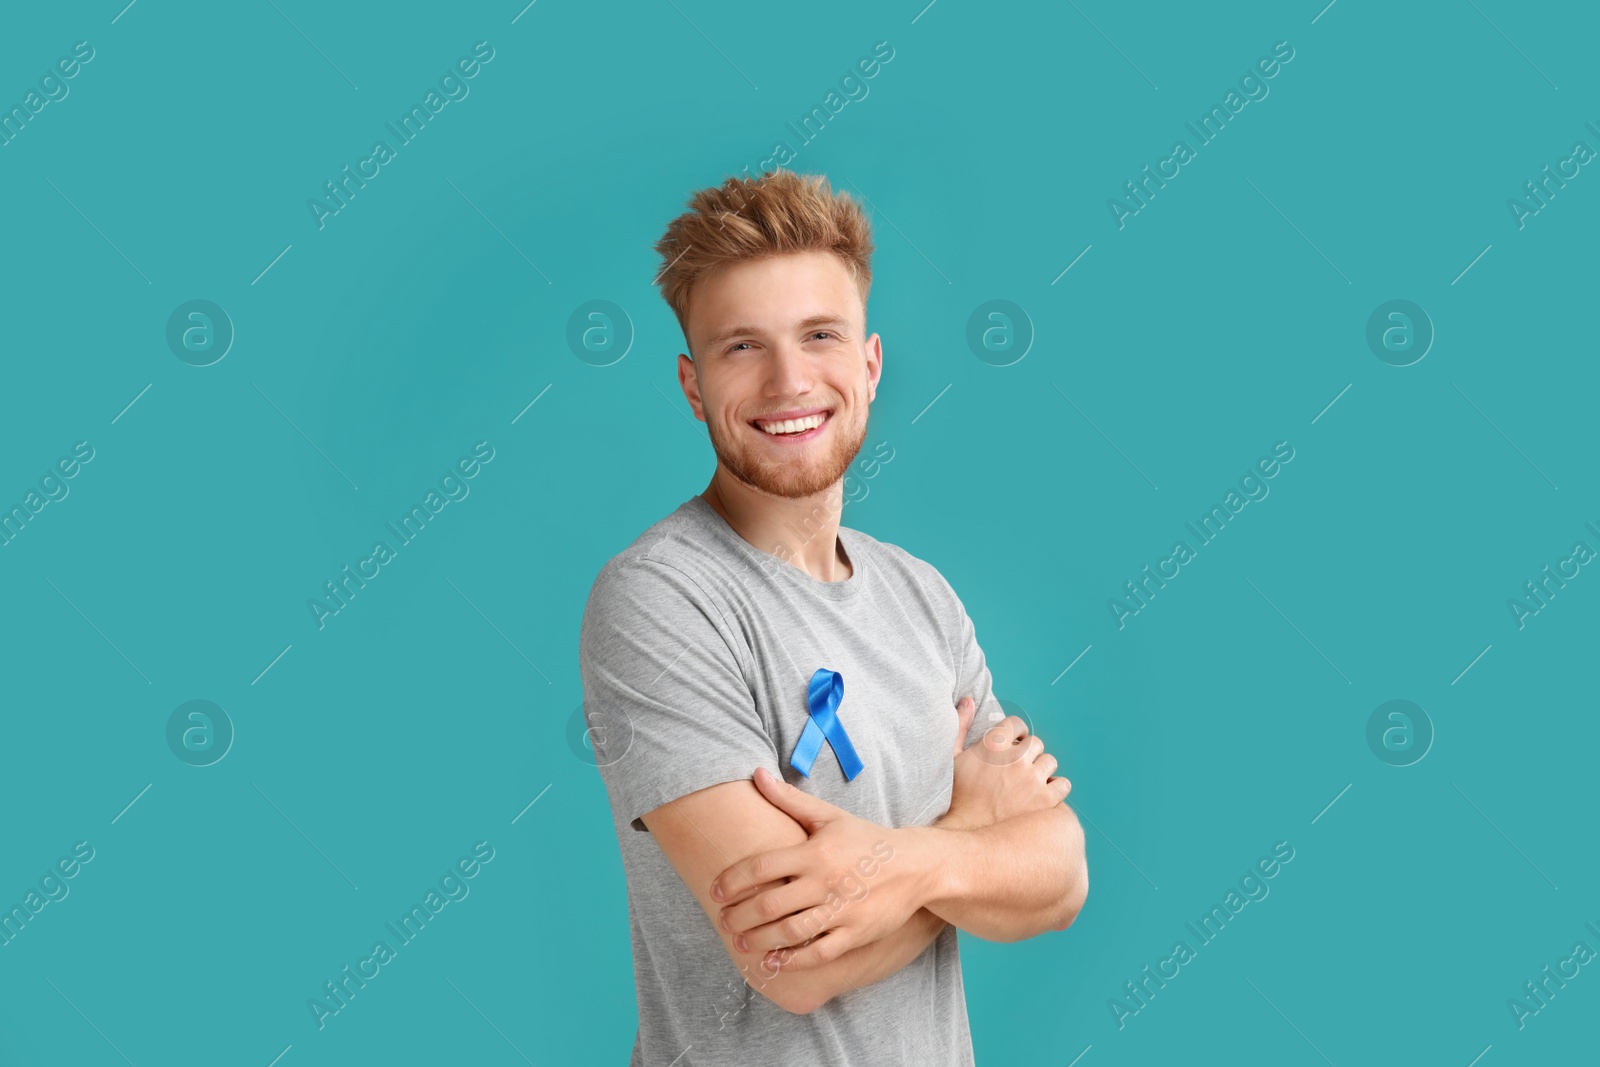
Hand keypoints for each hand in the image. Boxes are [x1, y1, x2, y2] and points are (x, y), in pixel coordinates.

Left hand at [708, 767, 927, 973]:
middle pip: (769, 905)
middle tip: (723, 921)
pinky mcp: (856, 933)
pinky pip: (818, 953)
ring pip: (790, 932)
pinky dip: (792, 960)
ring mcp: (841, 910)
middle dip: (739, 916)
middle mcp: (825, 882)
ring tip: (740, 943)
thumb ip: (789, 799)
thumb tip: (756, 773)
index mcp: (814, 852)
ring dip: (759, 941)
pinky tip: (774, 961)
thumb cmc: (866, 839)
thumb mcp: (829, 815)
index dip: (732, 881)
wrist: (916, 865)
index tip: (715, 892)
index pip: (761, 867)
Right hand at [943, 696, 1070, 829]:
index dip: (1015, 734)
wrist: (968, 835)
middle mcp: (1015, 758)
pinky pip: (1063, 784)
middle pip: (1036, 742)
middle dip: (1028, 753)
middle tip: (1018, 768)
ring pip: (1050, 761)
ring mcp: (1032, 779)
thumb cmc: (958, 797)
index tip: (1012, 744)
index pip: (1016, 724)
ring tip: (1030, 782)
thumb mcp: (953, 758)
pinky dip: (1056, 787)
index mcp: (993, 745)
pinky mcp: (1045, 800)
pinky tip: (1043, 794)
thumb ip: (961, 725)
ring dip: (1042, 769)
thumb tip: (967, 700)